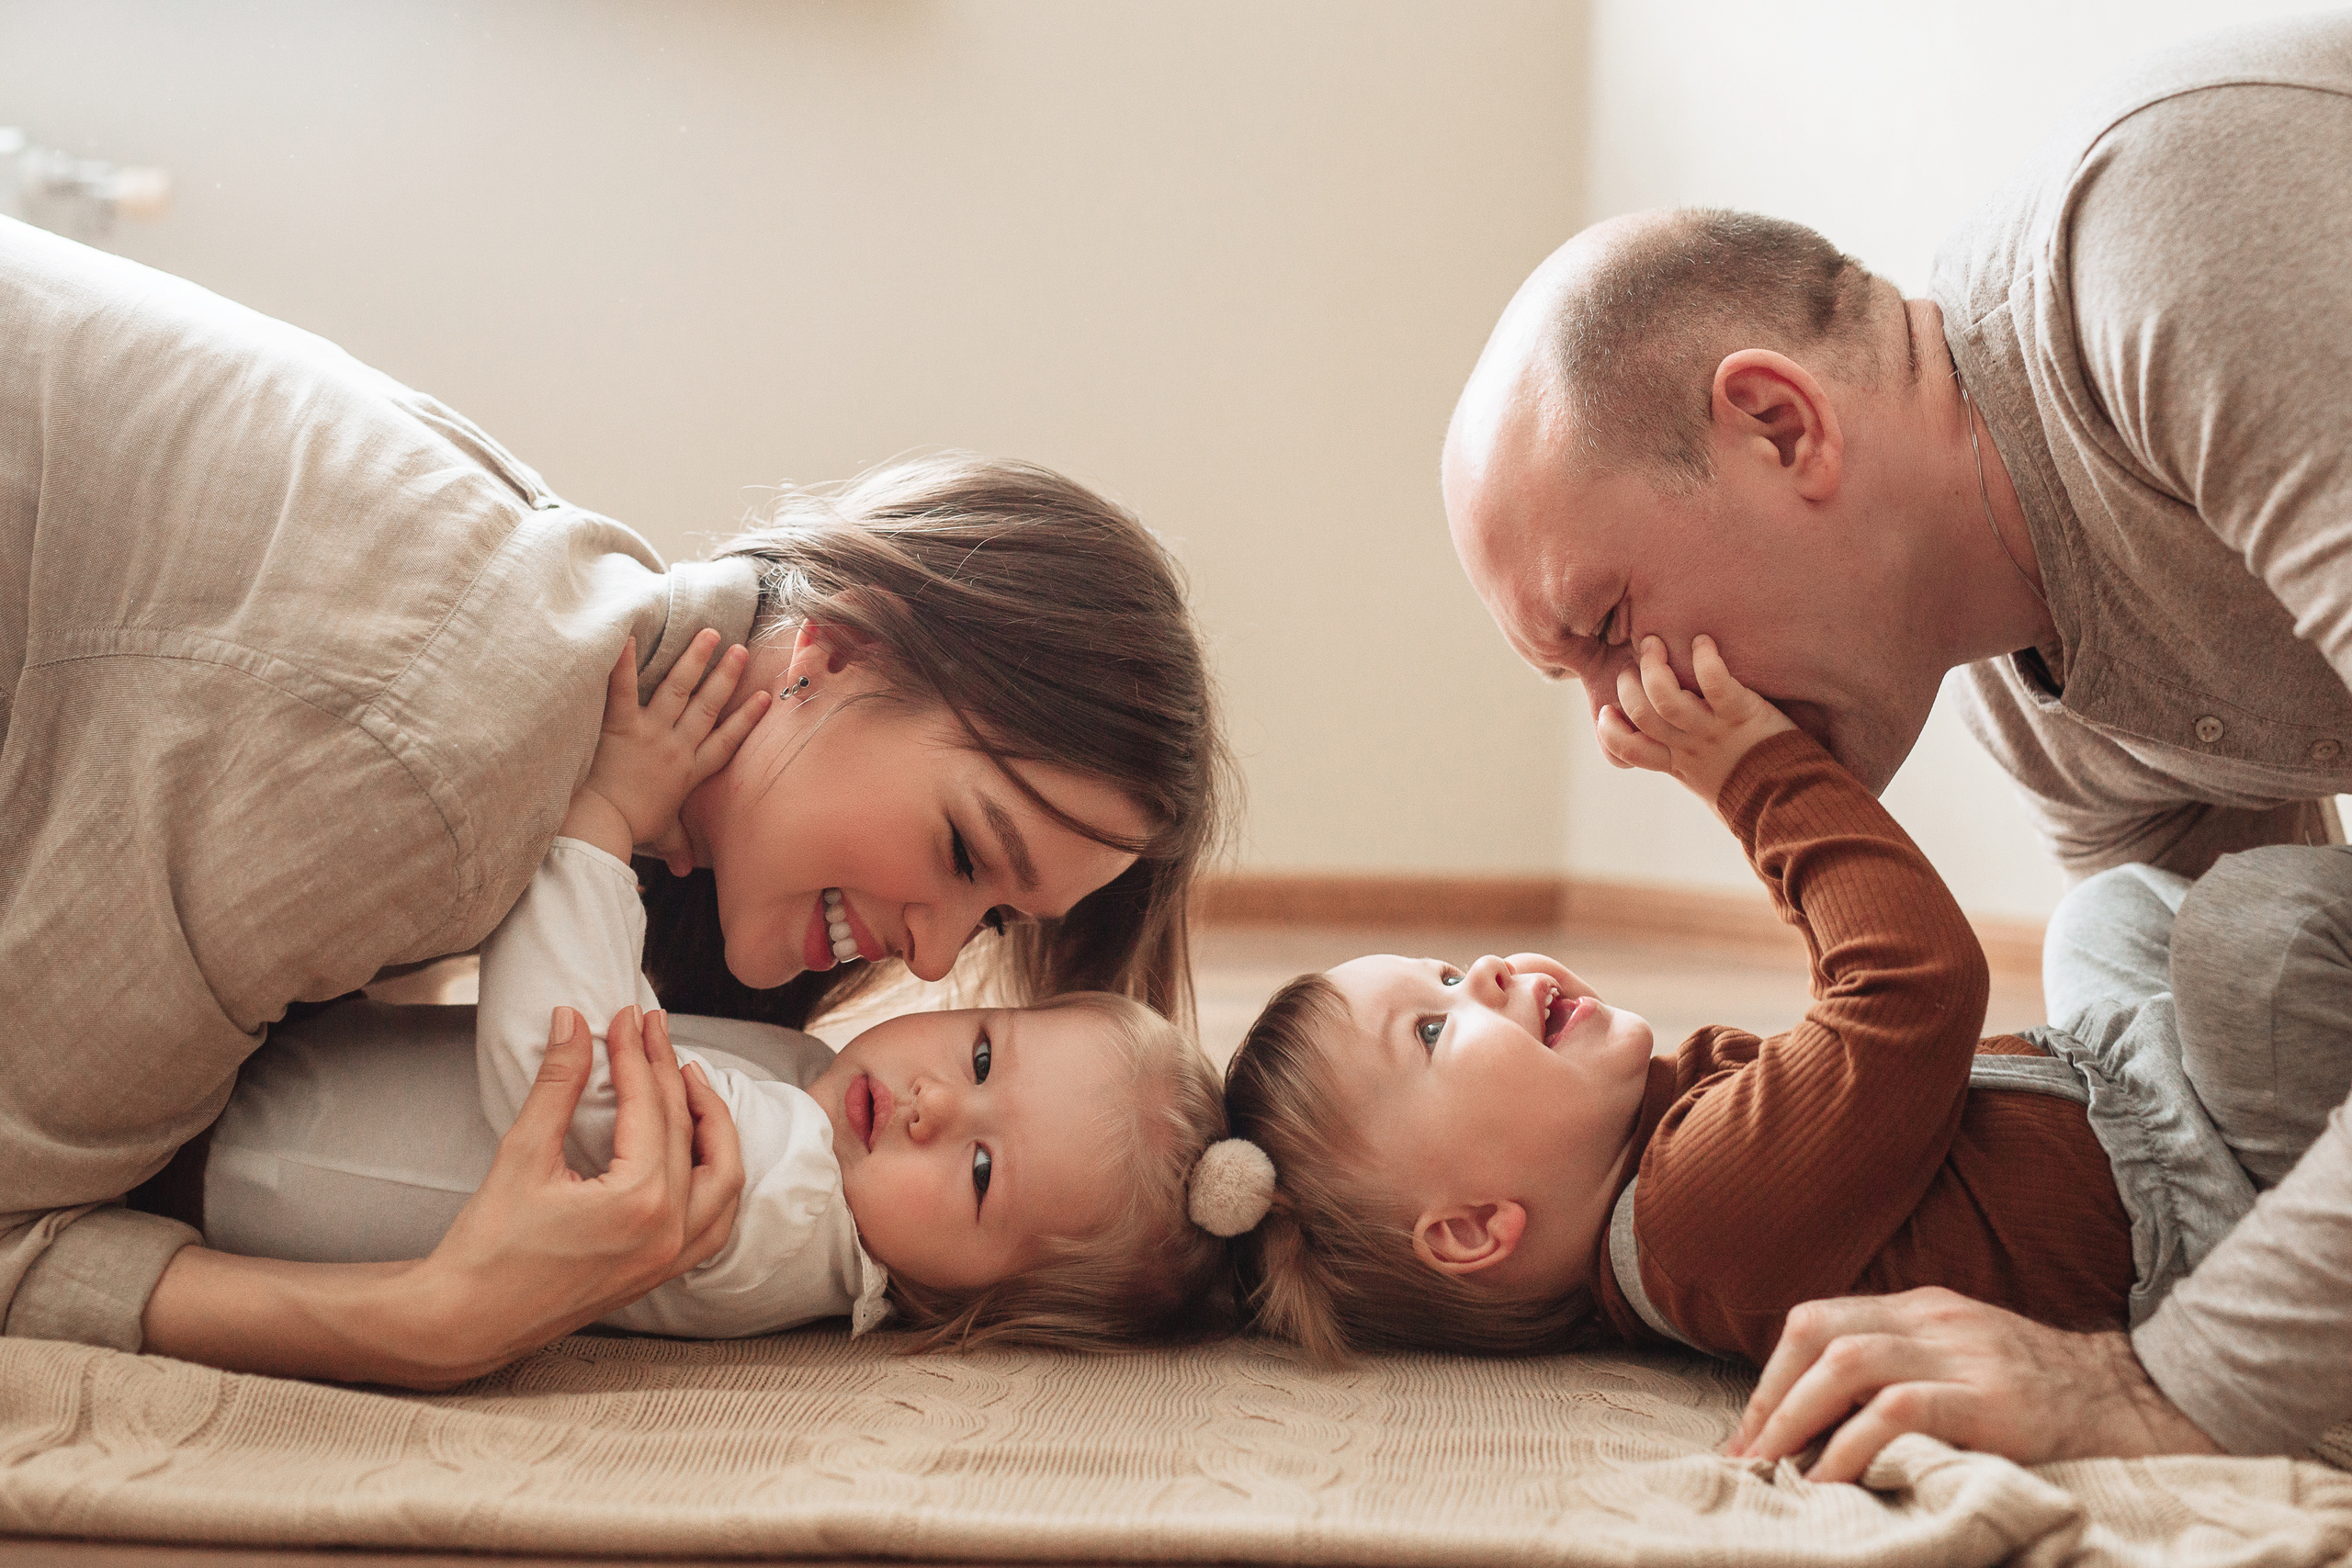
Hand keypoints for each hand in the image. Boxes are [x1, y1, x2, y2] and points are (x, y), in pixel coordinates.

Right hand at [414, 1005, 744, 1382]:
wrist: (466, 1320)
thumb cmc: (488, 1244)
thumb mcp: (522, 1153)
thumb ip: (558, 1083)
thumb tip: (572, 1020)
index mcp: (640, 1202)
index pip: (651, 1106)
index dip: (637, 1053)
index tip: (625, 1016)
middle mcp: (670, 1232)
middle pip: (687, 1132)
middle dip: (669, 1072)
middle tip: (652, 1030)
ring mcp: (671, 1258)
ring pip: (723, 1178)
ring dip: (711, 1124)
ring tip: (686, 1078)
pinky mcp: (662, 1273)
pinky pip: (716, 1220)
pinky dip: (717, 1177)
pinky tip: (698, 1148)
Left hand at [571, 630, 765, 870]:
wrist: (605, 827)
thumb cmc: (631, 830)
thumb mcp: (662, 836)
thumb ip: (676, 846)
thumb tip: (685, 871)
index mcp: (688, 771)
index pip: (724, 741)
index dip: (745, 719)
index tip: (763, 697)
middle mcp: (676, 747)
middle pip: (706, 707)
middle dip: (726, 677)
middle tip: (741, 650)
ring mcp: (650, 734)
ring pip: (678, 690)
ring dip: (695, 661)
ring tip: (710, 635)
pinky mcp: (621, 727)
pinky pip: (624, 690)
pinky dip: (625, 663)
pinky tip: (629, 637)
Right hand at [1598, 634, 1795, 802]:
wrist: (1790, 800)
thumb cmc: (1752, 793)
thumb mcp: (1709, 784)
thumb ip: (1687, 765)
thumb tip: (1674, 754)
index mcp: (1678, 765)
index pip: (1628, 750)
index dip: (1610, 729)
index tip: (1609, 712)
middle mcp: (1688, 747)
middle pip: (1641, 712)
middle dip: (1629, 683)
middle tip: (1634, 665)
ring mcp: (1712, 730)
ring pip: (1665, 695)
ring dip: (1655, 665)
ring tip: (1655, 643)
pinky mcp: (1741, 713)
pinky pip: (1714, 682)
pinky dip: (1705, 657)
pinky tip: (1702, 642)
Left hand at [1729, 1286, 2221, 1480]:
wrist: (2146, 1402)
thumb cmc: (2047, 1397)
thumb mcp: (1966, 1360)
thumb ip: (1904, 1370)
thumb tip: (1820, 1425)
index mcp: (1922, 1308)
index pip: (1817, 1321)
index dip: (1772, 1378)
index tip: (1748, 1434)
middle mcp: (1935, 1319)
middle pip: (1818, 1332)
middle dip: (1770, 1396)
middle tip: (1745, 1458)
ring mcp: (1965, 1355)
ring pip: (1847, 1360)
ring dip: (1795, 1417)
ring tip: (1772, 1470)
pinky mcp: (1993, 1401)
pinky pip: (1899, 1409)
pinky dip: (1852, 1444)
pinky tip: (1831, 1480)